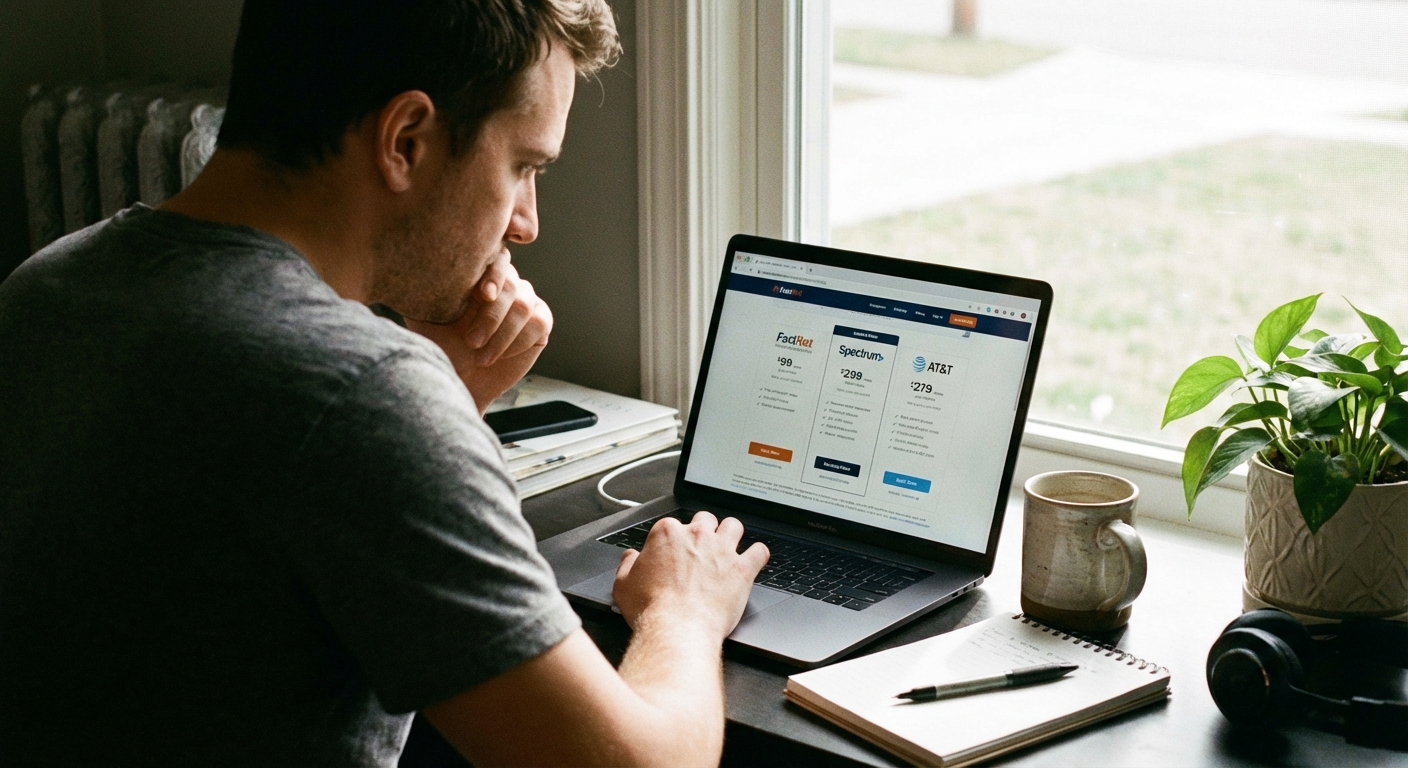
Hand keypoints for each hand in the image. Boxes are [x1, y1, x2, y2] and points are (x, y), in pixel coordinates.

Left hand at [405, 253, 551, 413]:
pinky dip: (518, 341)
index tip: (482, 295)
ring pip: (523, 305)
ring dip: (501, 334)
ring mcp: (526, 301)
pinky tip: (501, 355)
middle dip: (491, 316)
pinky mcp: (540, 323)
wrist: (459, 379)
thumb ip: (426, 289)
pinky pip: (538, 323)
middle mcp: (506, 284)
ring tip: (481, 356)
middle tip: (471, 341)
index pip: (496, 257)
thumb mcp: (425, 315)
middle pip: (511, 285)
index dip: (493, 273)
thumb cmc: (440, 345)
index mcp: (480, 275)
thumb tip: (421, 262)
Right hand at [612, 512, 769, 641]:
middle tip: (701, 549)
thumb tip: (630, 557)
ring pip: (734, 526)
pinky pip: (760, 551)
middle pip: (705, 519)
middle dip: (704, 531)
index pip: (672, 524)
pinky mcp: (742, 569)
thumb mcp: (623, 584)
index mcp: (667, 534)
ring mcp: (722, 550)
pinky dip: (758, 555)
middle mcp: (697, 536)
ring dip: (731, 534)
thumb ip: (627, 564)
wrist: (677, 629)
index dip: (673, 539)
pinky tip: (753, 561)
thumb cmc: (651, 609)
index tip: (673, 553)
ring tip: (727, 547)